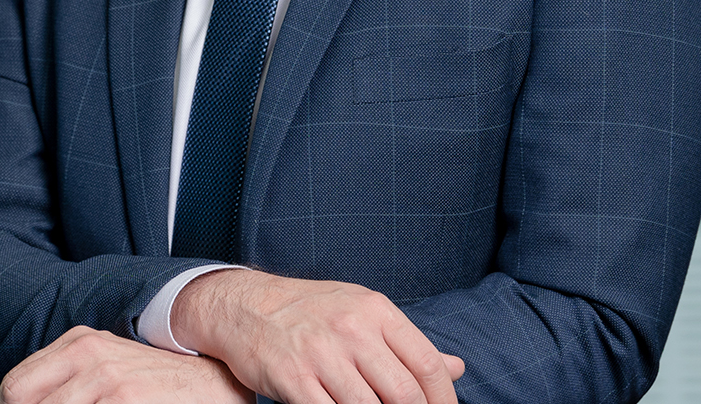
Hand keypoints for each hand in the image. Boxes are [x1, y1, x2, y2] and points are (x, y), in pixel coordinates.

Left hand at [0, 325, 252, 403]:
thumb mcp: (109, 367)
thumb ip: (68, 382)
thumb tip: (17, 403)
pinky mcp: (125, 402)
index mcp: (79, 345)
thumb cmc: (160, 383)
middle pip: (21, 403)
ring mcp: (108, 384)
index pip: (14, 387)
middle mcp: (88, 357)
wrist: (218, 381)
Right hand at [170, 269, 464, 403]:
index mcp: (374, 310)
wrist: (244, 306)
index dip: (444, 400)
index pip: (425, 363)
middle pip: (404, 393)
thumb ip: (405, 343)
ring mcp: (321, 354)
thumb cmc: (309, 311)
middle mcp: (351, 328)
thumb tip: (456, 368)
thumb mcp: (360, 312)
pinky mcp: (294, 379)